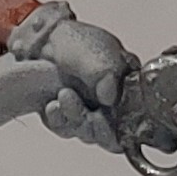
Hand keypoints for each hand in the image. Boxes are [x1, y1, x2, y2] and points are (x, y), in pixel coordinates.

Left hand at [0, 1, 129, 150]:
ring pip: (86, 132)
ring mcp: (87, 112)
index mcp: (127, 88)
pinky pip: (64, 129)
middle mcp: (110, 105)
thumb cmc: (75, 43)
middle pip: (109, 133)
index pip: (135, 119)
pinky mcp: (66, 118)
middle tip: (87, 116)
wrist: (42, 42)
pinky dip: (58, 119)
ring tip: (64, 95)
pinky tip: (53, 105)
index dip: (123, 126)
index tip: (106, 116)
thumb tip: (110, 95)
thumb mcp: (99, 52)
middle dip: (95, 126)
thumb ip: (108, 72)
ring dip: (75, 117)